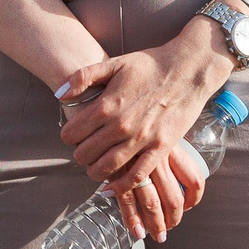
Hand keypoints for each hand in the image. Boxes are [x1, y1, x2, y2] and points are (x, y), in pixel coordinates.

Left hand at [56, 21, 230, 238]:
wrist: (188, 69)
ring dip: (95, 172)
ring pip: (106, 168)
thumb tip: (59, 95)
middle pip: (85, 154)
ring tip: (95, 167)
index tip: (73, 135)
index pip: (72, 133)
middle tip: (84, 151)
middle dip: (80, 155)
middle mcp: (121, 125)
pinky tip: (113, 185)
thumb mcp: (114, 63)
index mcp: (106, 105)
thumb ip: (82, 77)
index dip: (68, 136)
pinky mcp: (160, 148)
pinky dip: (121, 185)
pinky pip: (136, 176)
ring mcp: (141, 139)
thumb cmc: (150, 65)